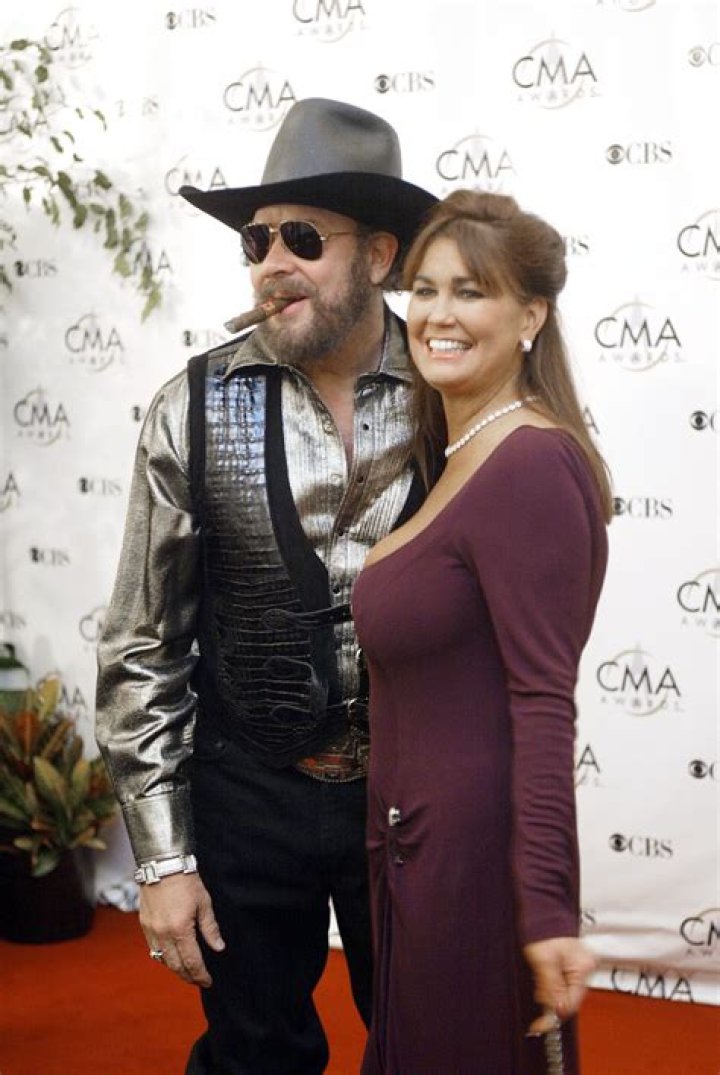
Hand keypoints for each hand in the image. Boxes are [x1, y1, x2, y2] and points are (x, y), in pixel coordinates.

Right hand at [139, 872, 224, 987]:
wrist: (162, 865)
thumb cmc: (186, 881)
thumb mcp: (204, 903)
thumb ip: (210, 928)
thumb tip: (219, 948)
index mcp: (180, 929)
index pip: (191, 962)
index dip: (200, 975)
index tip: (208, 981)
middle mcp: (163, 934)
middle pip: (176, 966)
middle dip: (188, 976)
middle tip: (199, 981)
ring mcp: (151, 930)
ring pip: (162, 960)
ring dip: (175, 969)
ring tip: (187, 972)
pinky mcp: (144, 925)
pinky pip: (153, 949)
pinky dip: (163, 957)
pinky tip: (172, 957)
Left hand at [523, 936, 596, 1034]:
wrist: (543, 912)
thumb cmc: (544, 929)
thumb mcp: (543, 961)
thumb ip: (551, 986)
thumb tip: (556, 1010)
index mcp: (583, 967)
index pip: (572, 1002)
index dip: (554, 1015)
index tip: (540, 1025)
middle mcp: (586, 968)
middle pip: (569, 998)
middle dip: (551, 1001)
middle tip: (537, 996)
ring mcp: (581, 966)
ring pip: (565, 992)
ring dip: (550, 992)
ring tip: (539, 978)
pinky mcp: (574, 965)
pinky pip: (564, 982)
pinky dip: (552, 984)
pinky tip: (544, 976)